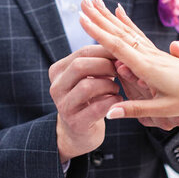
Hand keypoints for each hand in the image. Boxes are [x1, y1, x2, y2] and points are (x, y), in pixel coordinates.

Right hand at [49, 45, 122, 162]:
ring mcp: (63, 106)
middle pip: (80, 65)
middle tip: (119, 71)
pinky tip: (116, 101)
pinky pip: (96, 107)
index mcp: (58, 71)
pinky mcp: (75, 123)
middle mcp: (56, 87)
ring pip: (87, 86)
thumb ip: (99, 61)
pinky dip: (112, 101)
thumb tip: (121, 45)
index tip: (122, 55)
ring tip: (116, 89)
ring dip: (109, 86)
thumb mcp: (90, 77)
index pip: (83, 51)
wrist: (80, 132)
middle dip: (105, 66)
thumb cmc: (90, 98)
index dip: (106, 51)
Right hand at [79, 0, 178, 118]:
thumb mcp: (163, 109)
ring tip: (94, 0)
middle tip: (82, 1)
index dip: (98, 33)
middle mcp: (149, 55)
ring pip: (126, 30)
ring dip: (107, 15)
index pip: (118, 47)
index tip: (82, 19)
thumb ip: (134, 110)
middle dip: (99, 17)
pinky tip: (118, 11)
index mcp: (148, 67)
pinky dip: (124, 21)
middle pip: (119, 32)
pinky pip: (135, 33)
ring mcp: (152, 52)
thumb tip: (109, 113)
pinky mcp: (156, 52)